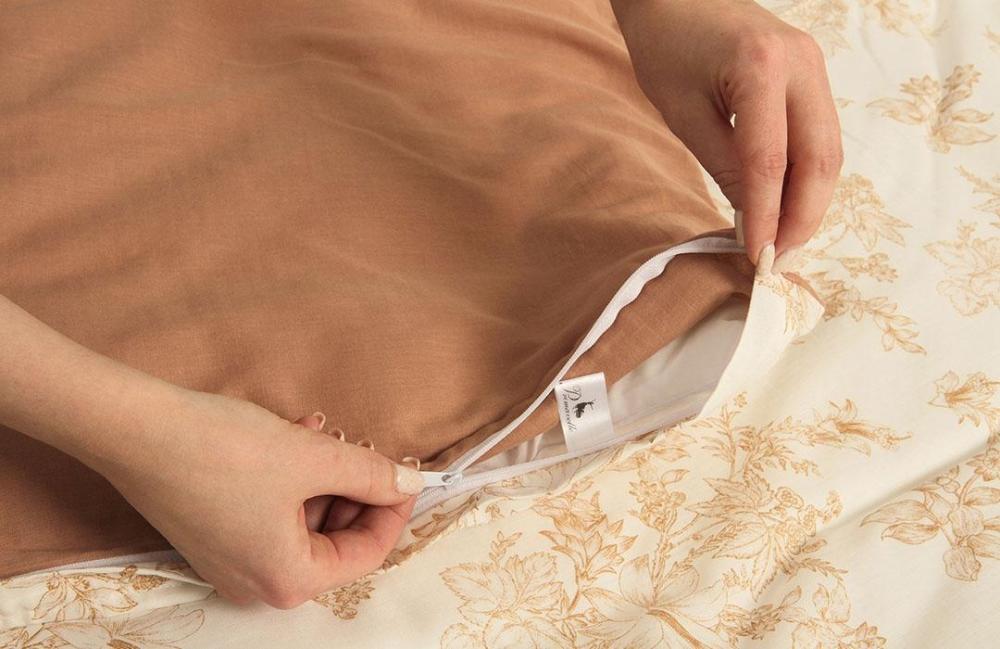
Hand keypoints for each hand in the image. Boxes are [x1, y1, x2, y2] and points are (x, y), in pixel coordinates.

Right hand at [93, 389, 424, 608]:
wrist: (134, 429)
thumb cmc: (222, 450)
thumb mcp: (314, 458)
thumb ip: (370, 474)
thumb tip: (409, 481)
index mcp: (289, 580)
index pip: (367, 552)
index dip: (394, 508)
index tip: (406, 471)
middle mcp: (258, 583)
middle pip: (335, 538)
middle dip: (355, 487)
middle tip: (365, 445)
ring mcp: (232, 561)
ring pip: (304, 520)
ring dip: (324, 475)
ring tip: (329, 432)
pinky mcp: (213, 533)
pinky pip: (272, 511)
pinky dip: (293, 476)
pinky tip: (299, 432)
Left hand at [610, 0, 843, 270]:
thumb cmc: (666, 48)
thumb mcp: (683, 114)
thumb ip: (724, 167)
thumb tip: (753, 222)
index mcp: (761, 68)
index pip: (771, 162)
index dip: (768, 217)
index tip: (758, 258)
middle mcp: (801, 64)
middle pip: (821, 160)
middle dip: (804, 218)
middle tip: (780, 260)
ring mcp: (814, 66)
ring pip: (829, 151)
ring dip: (811, 202)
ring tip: (784, 243)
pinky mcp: (812, 74)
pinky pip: (820, 136)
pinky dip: (807, 177)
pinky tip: (787, 208)